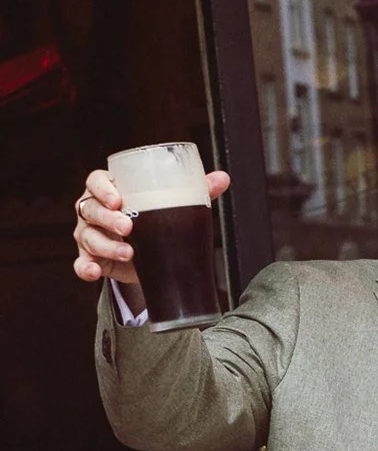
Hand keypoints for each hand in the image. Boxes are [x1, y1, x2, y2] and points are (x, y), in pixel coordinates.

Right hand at [73, 166, 230, 299]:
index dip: (102, 188)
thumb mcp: (173, 206)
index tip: (118, 199)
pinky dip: (85, 268)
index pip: (96, 181)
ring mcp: (88, 234)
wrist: (151, 255)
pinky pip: (81, 263)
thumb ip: (196, 192)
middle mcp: (94, 210)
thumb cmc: (156, 220)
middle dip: (107, 218)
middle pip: (90, 208)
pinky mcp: (90, 258)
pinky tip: (94, 272)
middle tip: (128, 228)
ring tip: (129, 254)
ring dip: (106, 246)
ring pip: (87, 236)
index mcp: (110, 190)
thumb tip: (223, 178)